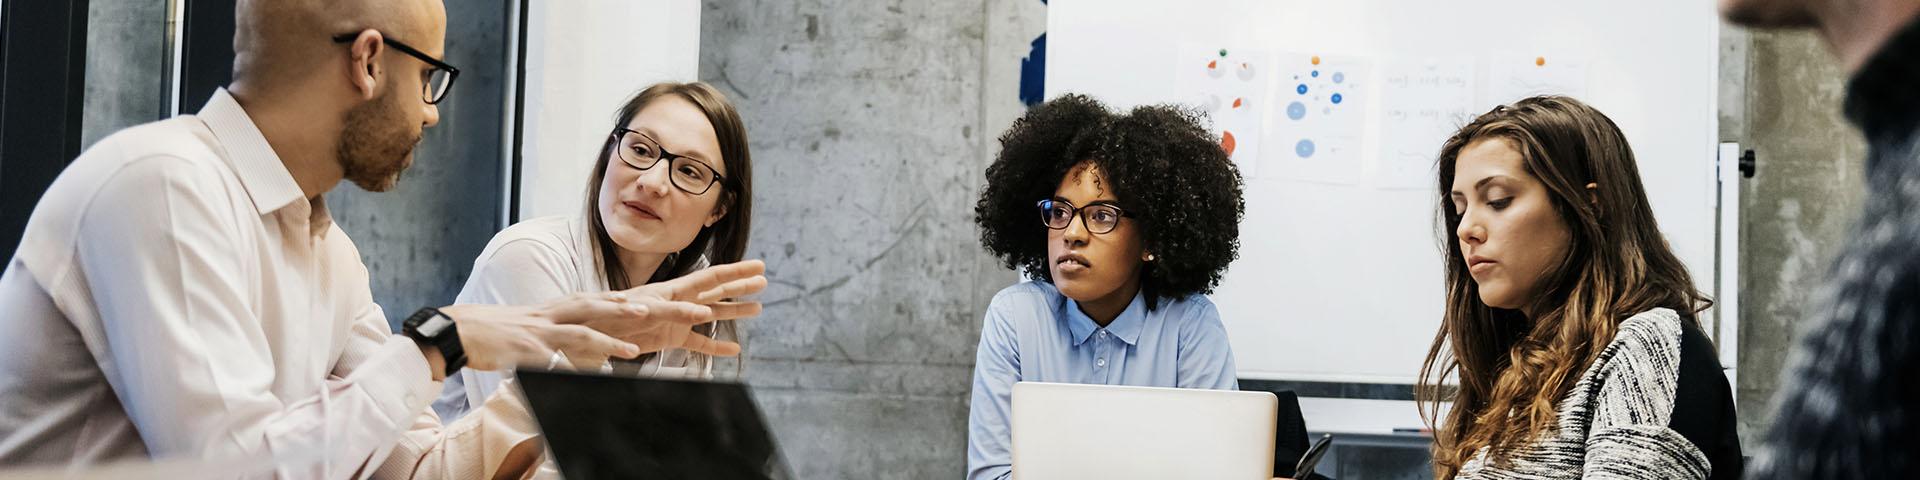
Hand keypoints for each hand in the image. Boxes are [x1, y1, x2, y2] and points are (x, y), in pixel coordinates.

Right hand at [439, 260, 767, 371]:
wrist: (475, 332)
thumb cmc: (525, 338)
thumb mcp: (574, 340)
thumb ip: (601, 343)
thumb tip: (626, 351)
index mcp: (602, 306)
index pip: (654, 297)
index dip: (691, 293)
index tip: (727, 294)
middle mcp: (592, 305)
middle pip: (650, 298)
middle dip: (691, 295)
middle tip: (729, 297)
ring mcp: (573, 317)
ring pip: (625, 313)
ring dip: (662, 313)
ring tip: (696, 313)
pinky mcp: (551, 336)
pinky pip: (583, 341)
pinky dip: (606, 347)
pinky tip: (628, 355)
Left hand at [595, 259, 766, 353]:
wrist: (593, 332)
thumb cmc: (613, 316)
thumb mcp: (641, 311)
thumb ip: (671, 313)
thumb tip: (702, 314)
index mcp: (675, 290)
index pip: (712, 277)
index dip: (736, 271)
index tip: (759, 266)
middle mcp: (680, 301)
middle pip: (717, 290)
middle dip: (740, 284)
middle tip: (764, 279)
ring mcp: (678, 320)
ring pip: (713, 313)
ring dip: (735, 310)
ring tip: (758, 308)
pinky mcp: (671, 339)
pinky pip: (699, 344)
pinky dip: (715, 347)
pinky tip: (733, 350)